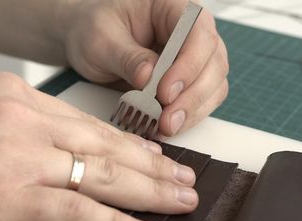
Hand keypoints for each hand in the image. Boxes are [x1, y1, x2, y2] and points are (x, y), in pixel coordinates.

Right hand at [0, 73, 197, 220]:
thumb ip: (10, 130)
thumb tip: (48, 155)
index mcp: (11, 95)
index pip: (85, 122)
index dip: (126, 145)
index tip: (153, 158)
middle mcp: (21, 118)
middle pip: (104, 145)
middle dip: (152, 166)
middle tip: (186, 180)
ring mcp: (17, 155)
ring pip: (100, 175)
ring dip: (149, 192)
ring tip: (182, 203)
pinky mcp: (7, 195)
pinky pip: (76, 212)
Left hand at [60, 0, 228, 136]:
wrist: (88, 39)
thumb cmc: (94, 28)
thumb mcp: (102, 39)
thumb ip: (126, 57)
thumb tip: (148, 77)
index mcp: (173, 7)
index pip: (198, 33)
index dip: (188, 65)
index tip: (165, 92)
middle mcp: (192, 31)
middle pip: (213, 62)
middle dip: (192, 96)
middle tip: (167, 119)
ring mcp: (194, 56)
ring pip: (213, 85)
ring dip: (193, 111)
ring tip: (166, 127)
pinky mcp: (189, 80)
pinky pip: (201, 100)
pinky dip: (187, 117)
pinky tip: (166, 126)